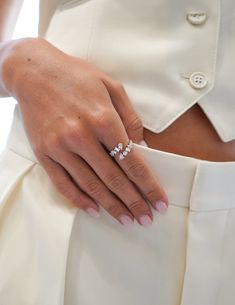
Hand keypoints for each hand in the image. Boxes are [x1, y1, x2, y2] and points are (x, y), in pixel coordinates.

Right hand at [2, 37, 168, 226]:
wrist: (34, 71)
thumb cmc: (76, 77)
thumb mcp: (111, 87)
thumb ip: (129, 118)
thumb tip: (143, 147)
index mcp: (103, 119)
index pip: (132, 162)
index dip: (149, 185)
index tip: (160, 202)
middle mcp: (82, 136)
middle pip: (114, 179)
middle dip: (134, 202)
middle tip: (147, 219)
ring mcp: (60, 147)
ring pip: (90, 185)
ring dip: (111, 206)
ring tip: (126, 220)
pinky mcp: (44, 153)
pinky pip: (63, 183)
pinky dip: (80, 199)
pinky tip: (94, 209)